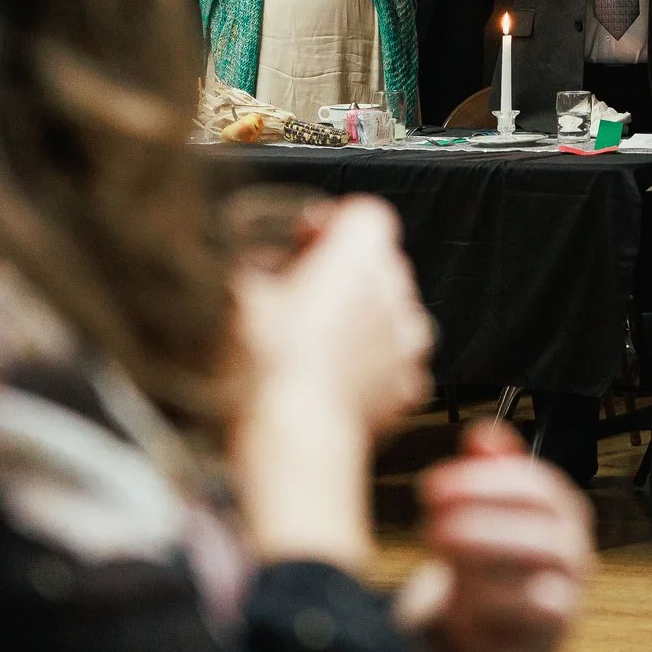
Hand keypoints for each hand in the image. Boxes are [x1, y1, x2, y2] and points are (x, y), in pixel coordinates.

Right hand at [234, 196, 432, 435]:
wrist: (292, 438)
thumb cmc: (264, 364)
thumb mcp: (240, 294)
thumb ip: (259, 262)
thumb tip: (260, 261)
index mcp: (362, 252)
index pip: (362, 214)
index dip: (330, 226)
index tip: (302, 244)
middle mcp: (397, 289)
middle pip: (377, 264)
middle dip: (345, 275)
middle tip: (300, 300)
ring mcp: (409, 339)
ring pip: (390, 313)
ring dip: (361, 321)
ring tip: (316, 346)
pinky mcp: (411, 384)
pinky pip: (394, 362)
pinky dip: (370, 366)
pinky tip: (332, 381)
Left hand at [403, 422, 594, 651]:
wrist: (483, 631)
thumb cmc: (484, 563)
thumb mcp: (481, 513)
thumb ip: (486, 472)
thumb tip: (481, 433)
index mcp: (561, 512)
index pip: (537, 486)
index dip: (483, 482)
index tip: (432, 486)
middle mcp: (572, 552)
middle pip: (543, 529)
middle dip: (482, 521)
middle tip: (430, 524)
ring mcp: (567, 598)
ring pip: (542, 574)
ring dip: (484, 560)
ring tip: (436, 553)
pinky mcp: (548, 642)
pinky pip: (535, 621)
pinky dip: (498, 608)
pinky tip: (460, 599)